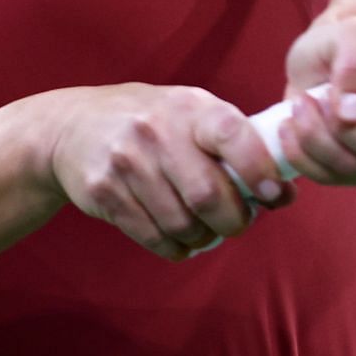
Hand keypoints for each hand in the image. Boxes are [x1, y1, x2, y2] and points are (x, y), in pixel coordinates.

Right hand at [46, 84, 295, 260]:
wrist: (72, 126)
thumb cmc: (150, 122)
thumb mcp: (189, 112)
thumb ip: (234, 144)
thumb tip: (284, 192)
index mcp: (190, 108)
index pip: (233, 135)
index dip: (260, 170)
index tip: (275, 195)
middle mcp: (157, 131)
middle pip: (208, 195)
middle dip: (233, 220)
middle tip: (237, 223)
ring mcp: (127, 162)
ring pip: (182, 223)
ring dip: (203, 237)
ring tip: (204, 230)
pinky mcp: (105, 192)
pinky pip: (154, 237)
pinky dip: (176, 247)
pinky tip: (179, 238)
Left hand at [277, 15, 355, 186]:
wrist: (314, 60)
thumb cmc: (342, 43)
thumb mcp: (349, 32)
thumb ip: (355, 60)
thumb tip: (353, 112)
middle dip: (349, 130)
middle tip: (320, 95)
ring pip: (355, 169)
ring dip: (317, 135)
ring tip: (302, 102)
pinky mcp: (350, 171)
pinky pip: (327, 178)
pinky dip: (300, 151)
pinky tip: (291, 124)